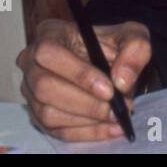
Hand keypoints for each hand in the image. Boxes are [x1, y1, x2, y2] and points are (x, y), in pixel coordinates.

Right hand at [15, 18, 151, 141]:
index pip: (49, 53)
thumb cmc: (114, 45)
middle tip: (115, 108)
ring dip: (86, 120)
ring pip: (48, 113)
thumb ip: (135, 50)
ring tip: (116, 117)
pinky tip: (110, 128)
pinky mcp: (39, 115)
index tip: (108, 88)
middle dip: (85, 102)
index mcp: (49, 34)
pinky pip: (56, 130)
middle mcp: (32, 62)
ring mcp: (31, 91)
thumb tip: (122, 80)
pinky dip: (86, 133)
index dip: (77, 73)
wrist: (110, 63)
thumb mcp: (133, 36)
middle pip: (45, 87)